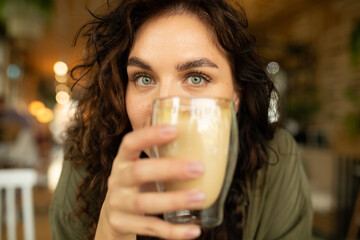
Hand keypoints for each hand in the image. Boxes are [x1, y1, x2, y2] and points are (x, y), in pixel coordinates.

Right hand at [95, 125, 203, 239]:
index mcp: (123, 160)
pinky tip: (195, 230)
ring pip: (145, 203)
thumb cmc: (138, 184)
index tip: (175, 130)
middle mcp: (117, 180)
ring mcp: (118, 204)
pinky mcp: (122, 224)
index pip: (130, 143)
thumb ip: (162, 157)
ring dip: (175, 200)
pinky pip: (151, 228)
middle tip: (199, 168)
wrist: (114, 215)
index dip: (149, 135)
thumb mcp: (142, 167)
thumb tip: (205, 142)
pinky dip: (174, 231)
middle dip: (170, 169)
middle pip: (139, 172)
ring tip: (200, 197)